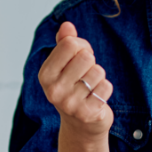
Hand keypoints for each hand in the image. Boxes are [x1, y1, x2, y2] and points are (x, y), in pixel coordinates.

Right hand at [39, 22, 114, 151]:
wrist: (80, 126)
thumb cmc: (74, 88)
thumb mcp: (65, 65)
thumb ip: (65, 43)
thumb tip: (67, 25)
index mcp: (45, 74)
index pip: (70, 44)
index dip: (81, 47)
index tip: (79, 58)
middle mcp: (53, 90)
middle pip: (86, 57)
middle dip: (91, 63)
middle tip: (85, 75)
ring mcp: (69, 104)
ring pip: (98, 72)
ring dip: (99, 78)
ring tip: (90, 88)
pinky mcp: (87, 113)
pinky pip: (106, 87)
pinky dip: (105, 90)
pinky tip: (96, 98)